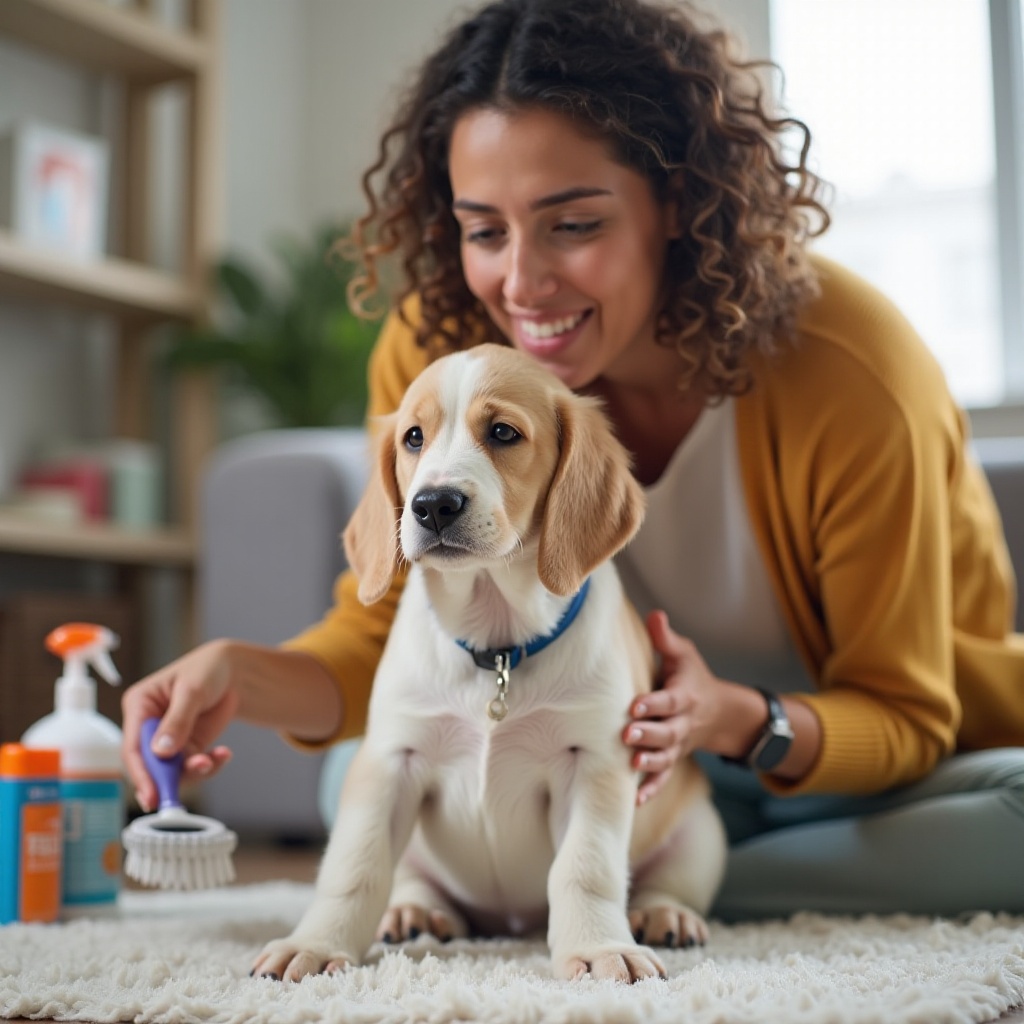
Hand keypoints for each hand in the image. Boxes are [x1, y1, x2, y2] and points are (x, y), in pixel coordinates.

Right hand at [121, 639, 239, 811]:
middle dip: (169, 778)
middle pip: (150, 765)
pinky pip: (194, 766)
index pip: (132, 746)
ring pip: (173, 770)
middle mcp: (150, 727)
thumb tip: (161, 751)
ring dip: (193, 772)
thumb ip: (177, 720)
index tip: (151, 794)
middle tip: (184, 787)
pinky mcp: (189, 746)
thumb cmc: (208, 669)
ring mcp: (170, 740)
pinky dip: (209, 765)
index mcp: (140, 706)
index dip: (141, 773)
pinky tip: (223, 754)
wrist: (235, 671)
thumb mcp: (192, 690)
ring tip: (213, 759)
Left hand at [623, 610, 727, 804]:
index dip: (653, 703)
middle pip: (668, 732)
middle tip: (627, 735)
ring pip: (666, 757)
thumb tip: (654, 614)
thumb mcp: (684, 655)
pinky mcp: (673, 760)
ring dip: (650, 763)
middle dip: (649, 735)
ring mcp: (678, 745)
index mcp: (684, 696)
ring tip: (632, 765)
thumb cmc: (692, 678)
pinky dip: (651, 789)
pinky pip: (664, 778)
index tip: (635, 705)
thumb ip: (666, 639)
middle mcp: (682, 724)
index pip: (669, 700)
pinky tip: (635, 800)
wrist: (719, 713)